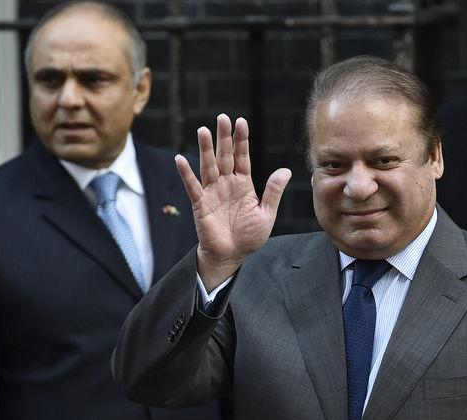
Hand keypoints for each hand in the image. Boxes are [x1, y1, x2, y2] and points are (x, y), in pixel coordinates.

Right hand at [175, 114, 291, 290]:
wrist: (231, 255)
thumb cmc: (249, 237)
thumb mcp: (266, 214)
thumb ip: (273, 192)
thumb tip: (286, 170)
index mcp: (244, 184)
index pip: (242, 157)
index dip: (241, 140)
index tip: (241, 121)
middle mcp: (227, 184)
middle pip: (225, 156)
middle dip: (224, 137)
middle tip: (222, 117)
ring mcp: (213, 192)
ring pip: (208, 166)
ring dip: (205, 149)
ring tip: (203, 130)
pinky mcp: (200, 204)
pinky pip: (193, 186)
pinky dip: (186, 173)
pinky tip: (180, 159)